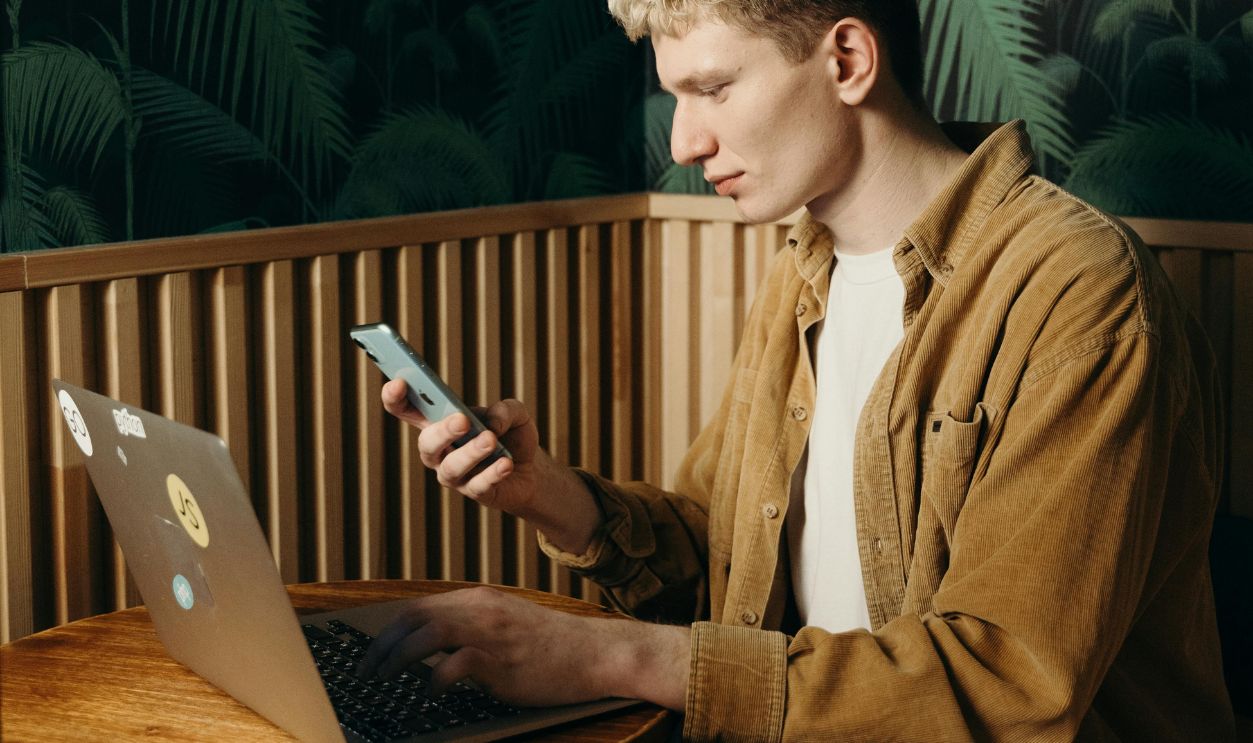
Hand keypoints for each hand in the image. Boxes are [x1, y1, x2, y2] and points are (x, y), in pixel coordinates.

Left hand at [356, 586, 689, 708]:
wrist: (595, 652)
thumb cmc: (550, 647)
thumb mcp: (504, 628)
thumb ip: (469, 631)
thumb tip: (428, 649)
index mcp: (477, 600)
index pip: (417, 608)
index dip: (386, 631)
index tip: (369, 654)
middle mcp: (480, 610)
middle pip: (414, 618)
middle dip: (381, 645)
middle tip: (365, 672)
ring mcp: (492, 633)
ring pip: (428, 634)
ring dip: (397, 658)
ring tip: (384, 680)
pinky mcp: (503, 659)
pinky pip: (458, 663)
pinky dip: (436, 678)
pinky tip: (430, 693)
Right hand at [381, 379, 600, 551]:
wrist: (531, 470)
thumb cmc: (512, 436)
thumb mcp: (515, 414)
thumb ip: (505, 410)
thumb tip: (492, 423)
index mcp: (439, 423)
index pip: (407, 410)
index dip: (395, 398)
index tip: (398, 383)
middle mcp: (440, 451)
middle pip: (427, 444)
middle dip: (442, 431)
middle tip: (462, 420)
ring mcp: (455, 476)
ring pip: (451, 468)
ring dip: (470, 453)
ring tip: (490, 440)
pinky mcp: (476, 493)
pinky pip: (478, 486)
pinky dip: (492, 473)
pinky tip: (505, 463)